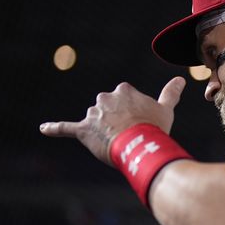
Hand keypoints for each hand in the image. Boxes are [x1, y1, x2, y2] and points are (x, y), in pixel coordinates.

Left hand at [39, 76, 186, 165]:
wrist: (140, 145)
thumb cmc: (154, 127)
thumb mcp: (165, 109)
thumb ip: (170, 93)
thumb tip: (181, 79)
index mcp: (123, 90)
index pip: (124, 99)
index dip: (132, 114)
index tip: (140, 123)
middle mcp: (105, 97)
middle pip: (107, 109)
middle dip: (114, 121)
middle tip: (129, 135)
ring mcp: (93, 114)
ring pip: (94, 121)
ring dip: (101, 131)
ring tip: (116, 143)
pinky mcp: (82, 129)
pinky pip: (66, 128)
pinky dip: (55, 128)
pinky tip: (43, 129)